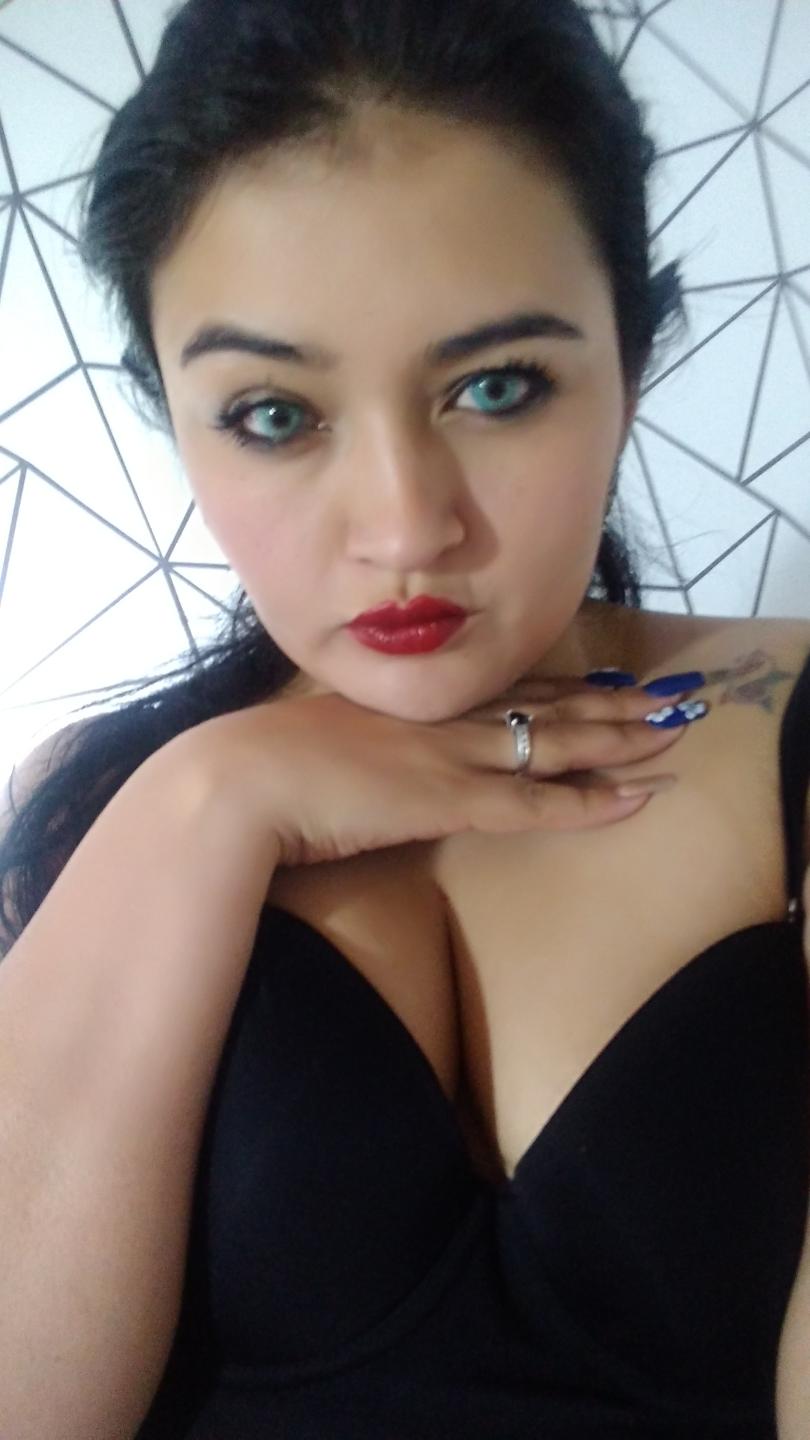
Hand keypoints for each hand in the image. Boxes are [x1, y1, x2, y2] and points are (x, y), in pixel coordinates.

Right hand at [181, 675, 693, 868]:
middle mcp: (441, 720)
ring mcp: (450, 755)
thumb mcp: (315, 742)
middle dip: (610, 703)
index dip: (560, 688)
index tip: (603, 682)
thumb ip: (351, 745)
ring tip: (675, 726)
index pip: (503, 692)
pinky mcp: (449, 799)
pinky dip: (590, 802)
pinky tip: (636, 798)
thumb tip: (356, 757)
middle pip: (544, 706)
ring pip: (555, 742)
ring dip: (621, 738)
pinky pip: (536, 803)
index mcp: (410, 705)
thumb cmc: (261, 767)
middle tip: (666, 694)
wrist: (237, 780)